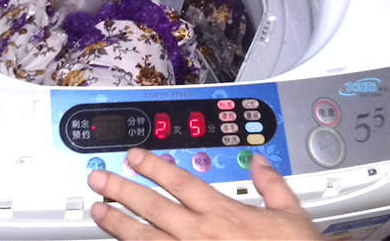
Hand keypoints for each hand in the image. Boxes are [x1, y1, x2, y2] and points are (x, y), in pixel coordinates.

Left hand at [87, 148, 321, 239]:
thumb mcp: (292, 216)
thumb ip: (273, 185)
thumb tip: (260, 162)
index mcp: (224, 214)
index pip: (180, 182)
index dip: (153, 166)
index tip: (134, 156)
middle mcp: (202, 235)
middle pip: (153, 207)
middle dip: (123, 190)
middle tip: (99, 179)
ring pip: (146, 240)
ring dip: (119, 224)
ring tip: (98, 212)